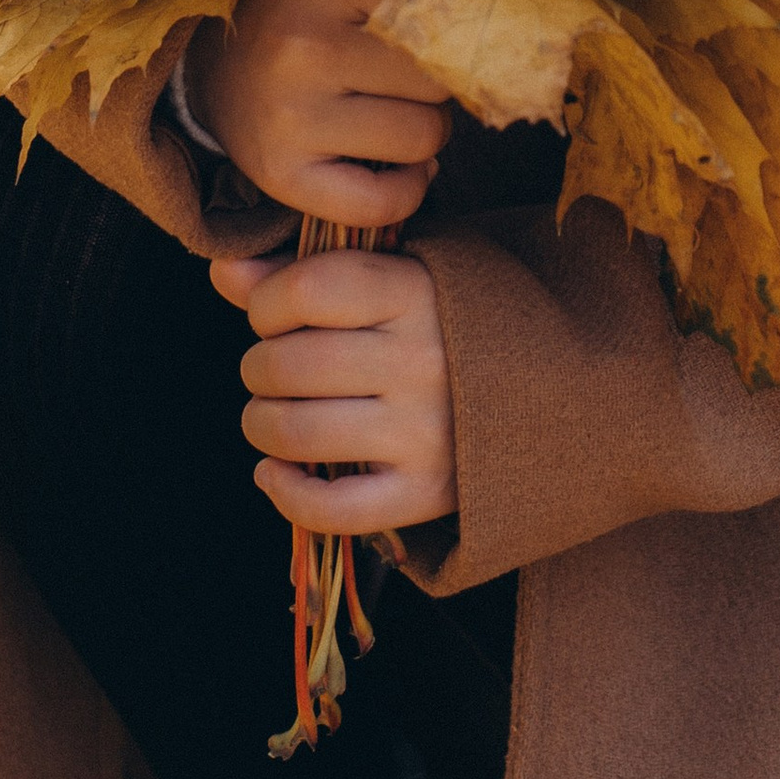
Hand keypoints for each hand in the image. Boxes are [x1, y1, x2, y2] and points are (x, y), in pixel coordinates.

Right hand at [187, 0, 449, 229]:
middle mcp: (303, 46)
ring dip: (426, 134)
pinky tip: (400, 169)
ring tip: (398, 115)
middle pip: (438, 77)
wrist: (214, 69)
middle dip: (438, 83)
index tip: (444, 33)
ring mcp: (289, 115)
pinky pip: (382, 202)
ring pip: (423, 137)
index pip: (444, 9)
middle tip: (410, 79)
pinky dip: (406, 191)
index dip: (459, 28)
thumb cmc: (303, 15)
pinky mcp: (279, 174)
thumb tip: (513, 16)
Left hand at [212, 243, 455, 531]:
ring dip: (262, 425)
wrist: (556, 391)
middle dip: (259, 368)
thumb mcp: (395, 277)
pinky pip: (331, 508)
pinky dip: (285, 494)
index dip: (266, 303)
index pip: (305, 289)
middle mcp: (425, 360)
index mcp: (419, 292)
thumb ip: (306, 270)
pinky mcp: (429, 493)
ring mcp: (428, 432)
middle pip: (287, 364)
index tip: (276, 315)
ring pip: (296, 434)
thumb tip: (222, 269)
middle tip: (275, 371)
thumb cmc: (451, 323)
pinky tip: (276, 473)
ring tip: (274, 417)